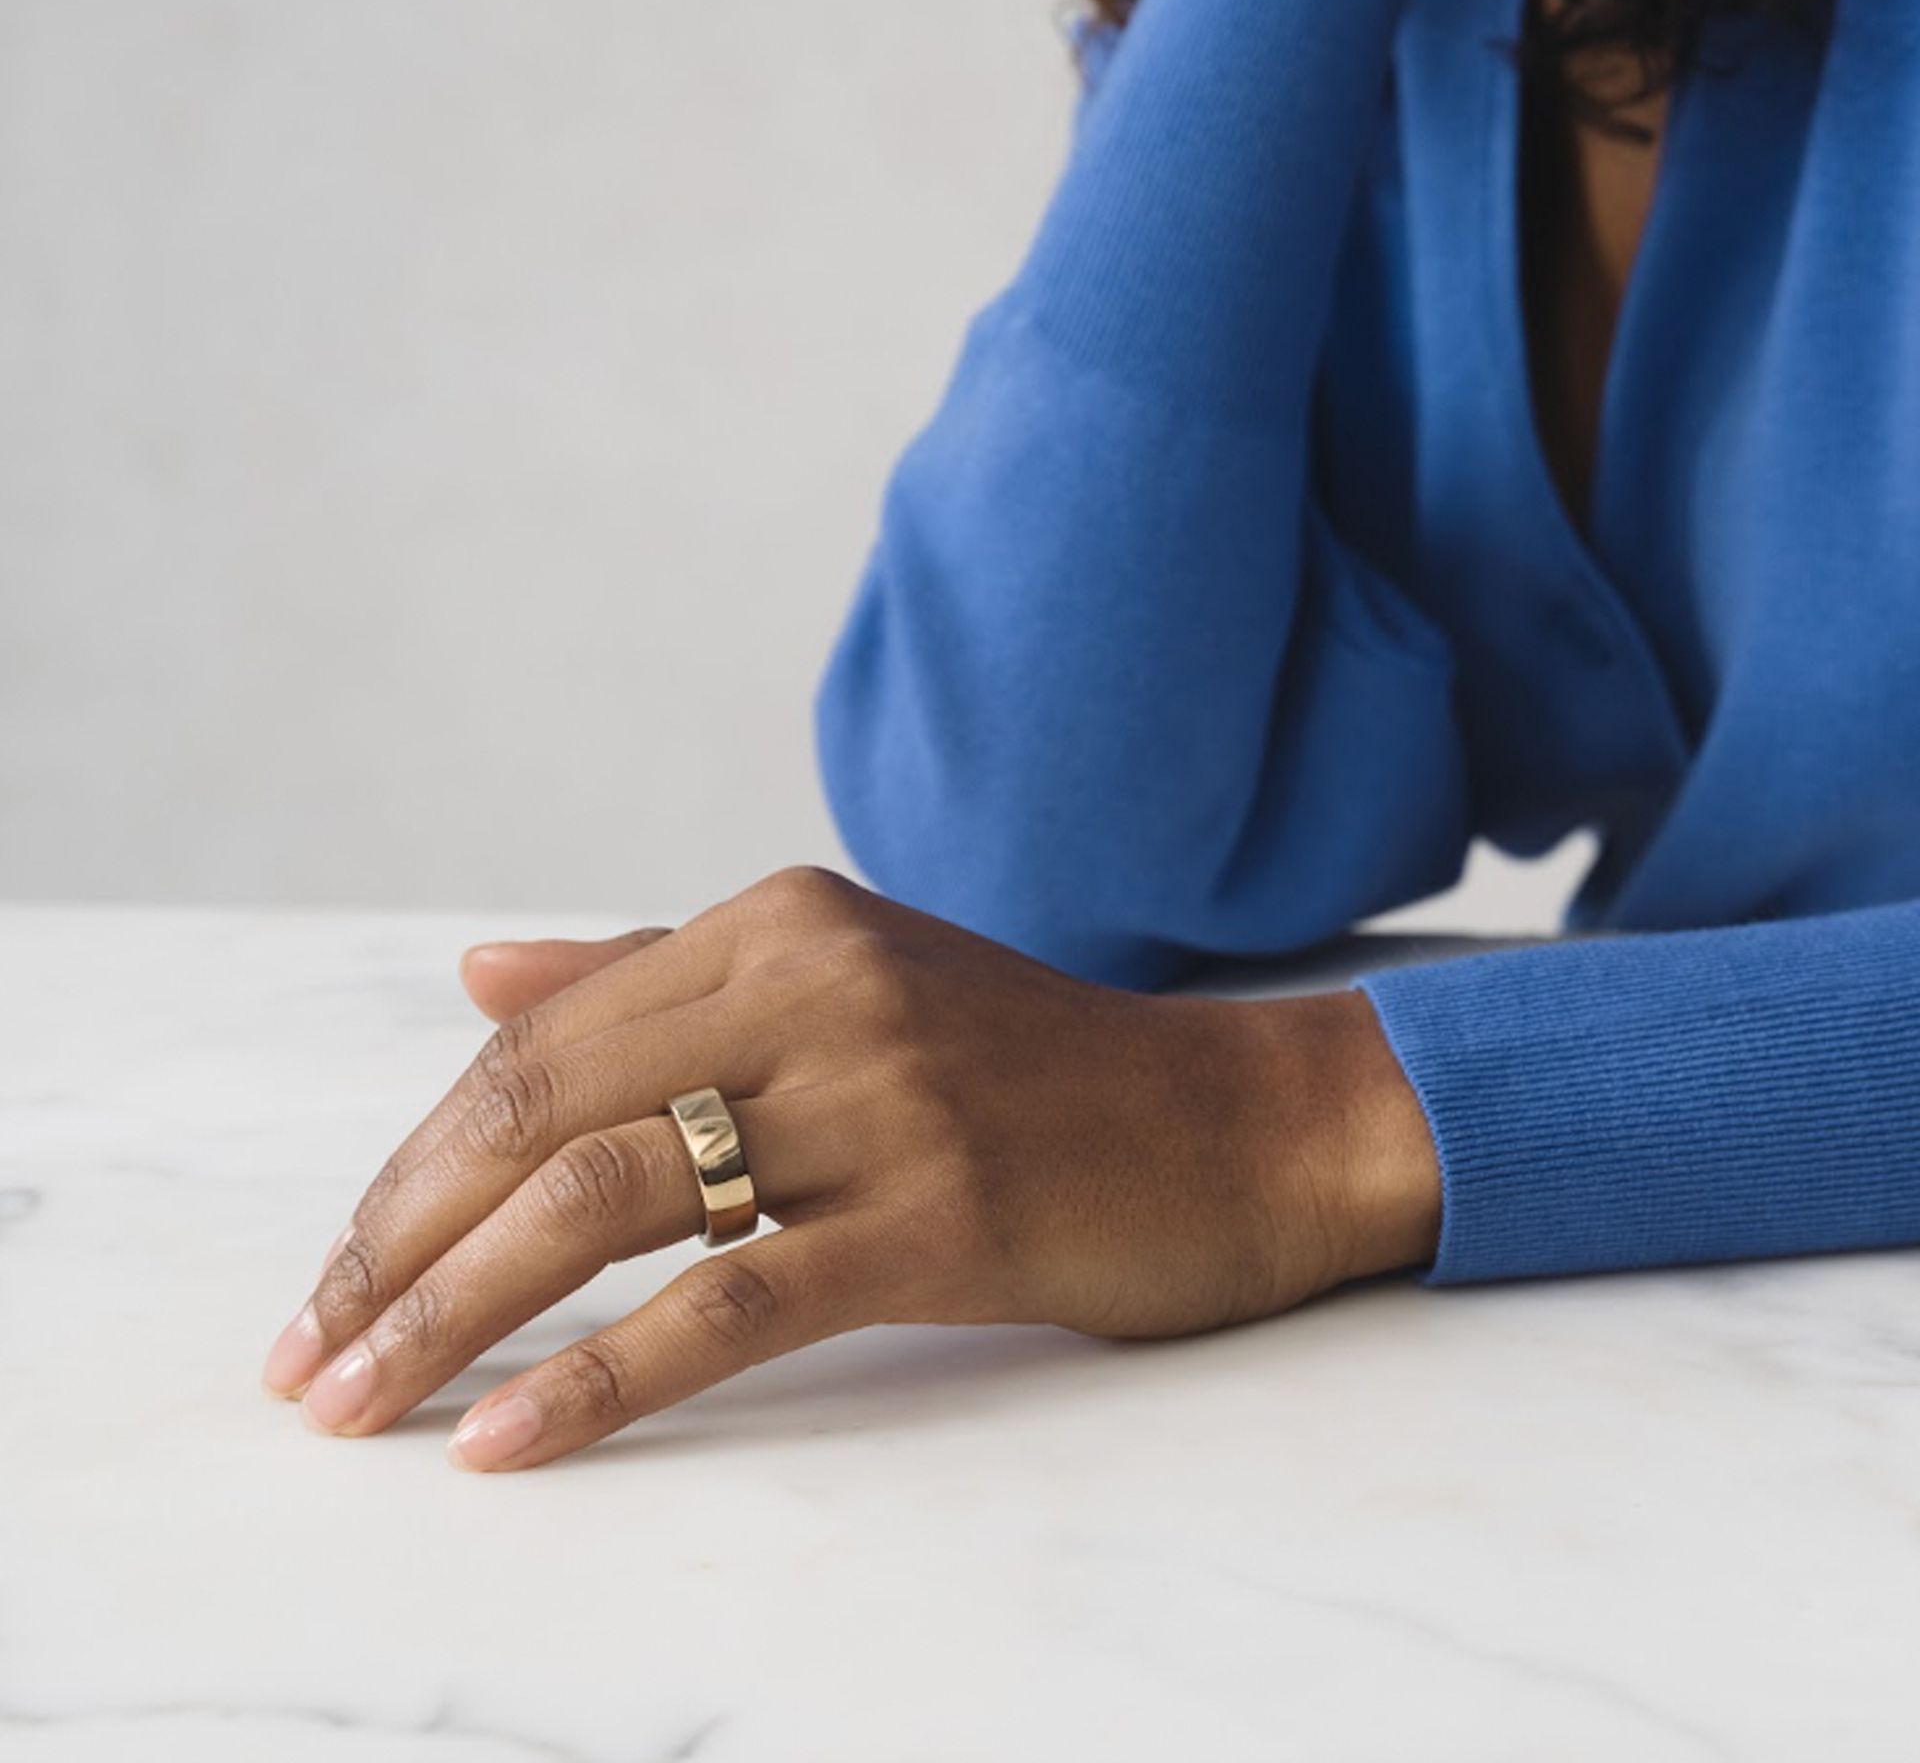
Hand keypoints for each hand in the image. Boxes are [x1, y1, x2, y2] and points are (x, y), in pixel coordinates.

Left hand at [262, 867, 1439, 1469]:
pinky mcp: (942, 1211)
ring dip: (456, 1313)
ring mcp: (882, 1092)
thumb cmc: (1028, 1070)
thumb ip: (657, 972)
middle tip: (308, 1360)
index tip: (338, 1273)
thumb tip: (475, 973)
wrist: (1235, 1123)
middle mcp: (816, 981)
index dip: (416, 1166)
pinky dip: (602, 1375)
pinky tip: (510, 1442)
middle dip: (400, 1246)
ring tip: (361, 1406)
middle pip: (545, 1112)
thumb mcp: (842, 986)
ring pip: (610, 1197)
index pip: (539, 1044)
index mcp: (779, 921)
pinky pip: (729, 1298)